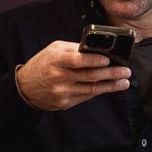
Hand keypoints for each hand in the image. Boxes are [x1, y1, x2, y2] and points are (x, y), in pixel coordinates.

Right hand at [16, 41, 130, 110]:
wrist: (26, 88)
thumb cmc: (42, 64)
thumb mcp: (54, 50)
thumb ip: (74, 49)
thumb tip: (96, 49)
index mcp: (56, 60)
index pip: (77, 60)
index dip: (93, 60)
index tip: (108, 58)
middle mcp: (60, 77)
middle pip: (89, 76)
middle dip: (111, 73)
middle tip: (126, 71)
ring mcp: (63, 92)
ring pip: (92, 89)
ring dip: (111, 85)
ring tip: (124, 81)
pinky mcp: (66, 103)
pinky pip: (87, 96)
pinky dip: (100, 91)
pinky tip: (111, 86)